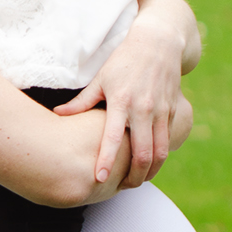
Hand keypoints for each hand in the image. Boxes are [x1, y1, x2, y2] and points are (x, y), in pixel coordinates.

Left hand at [54, 0, 193, 187]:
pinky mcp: (174, 111)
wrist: (158, 43)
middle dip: (134, 176)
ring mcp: (161, 111)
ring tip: (138, 182)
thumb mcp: (101, 79)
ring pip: (159, 151)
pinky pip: (168, 141)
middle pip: (142, 153)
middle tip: (123, 188)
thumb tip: (57, 113)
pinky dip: (161, 157)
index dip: (106, 160)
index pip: (112, 137)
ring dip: (150, 171)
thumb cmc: (124, 61)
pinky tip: (152, 165)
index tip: (100, 179)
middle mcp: (143, 108)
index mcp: (121, 101)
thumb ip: (82, 101)